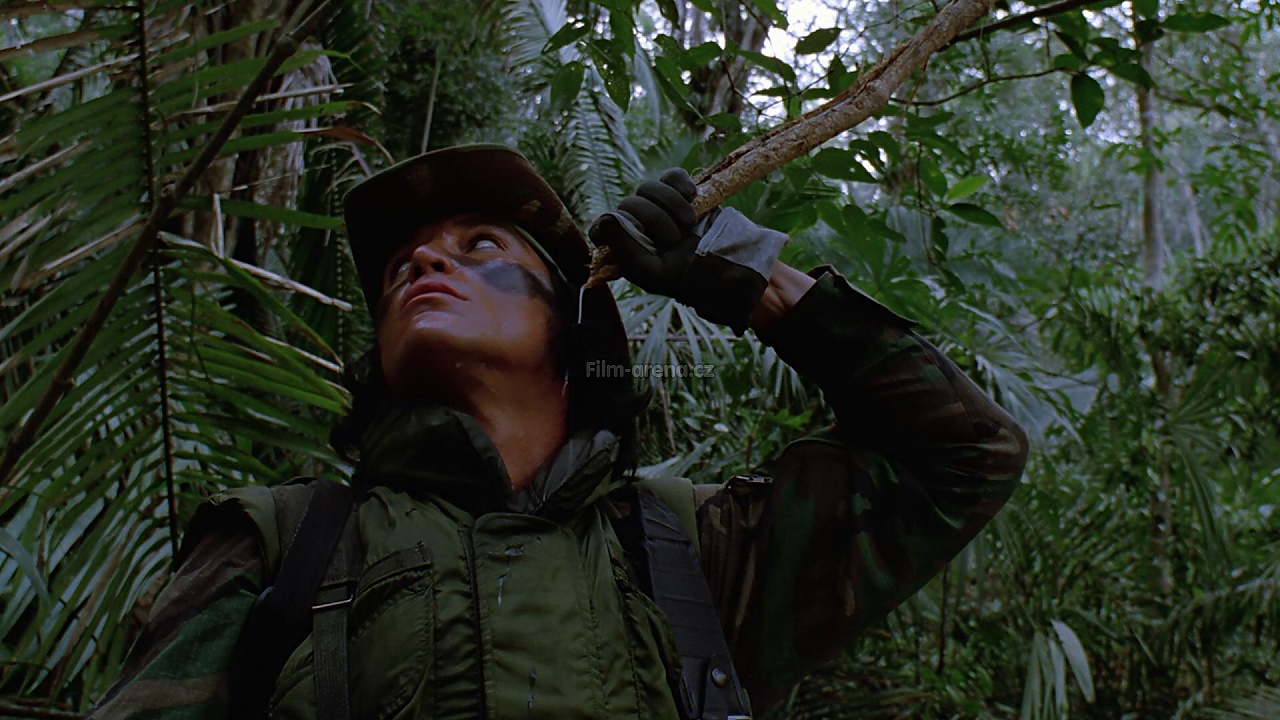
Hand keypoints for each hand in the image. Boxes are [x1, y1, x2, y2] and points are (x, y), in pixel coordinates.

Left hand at [589, 169, 788, 332]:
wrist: (725, 265)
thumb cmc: (687, 277)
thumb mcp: (653, 272)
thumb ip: (626, 249)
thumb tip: (606, 217)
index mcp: (625, 247)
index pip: (603, 225)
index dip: (620, 226)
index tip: (641, 235)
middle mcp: (637, 224)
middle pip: (630, 203)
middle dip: (655, 218)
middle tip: (675, 238)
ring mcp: (658, 206)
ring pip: (648, 187)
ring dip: (670, 203)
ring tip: (689, 223)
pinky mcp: (679, 193)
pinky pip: (671, 176)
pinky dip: (680, 183)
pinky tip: (692, 196)